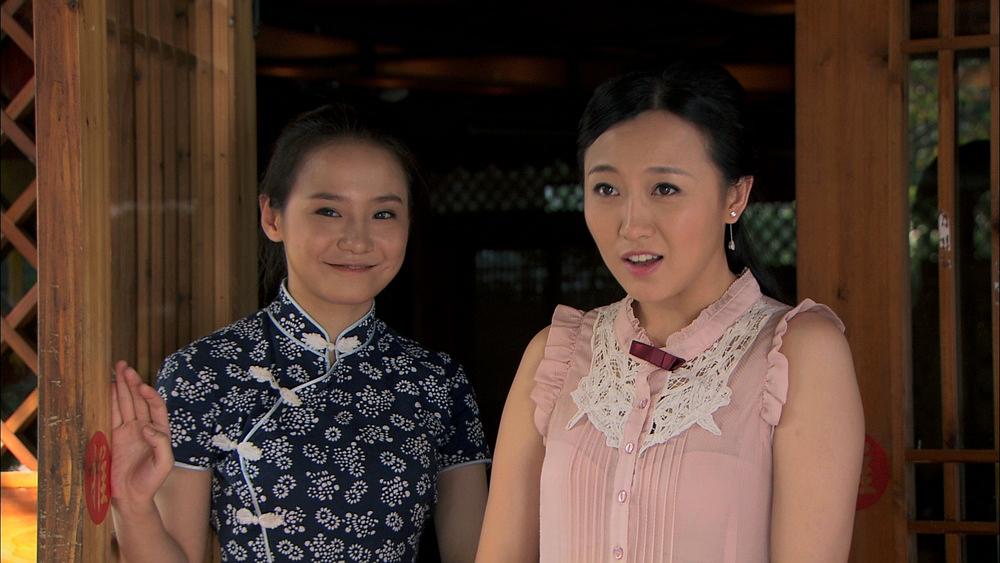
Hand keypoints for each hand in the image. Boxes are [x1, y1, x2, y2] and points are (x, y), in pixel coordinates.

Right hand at [110, 360, 173, 513]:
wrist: (131, 497)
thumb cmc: (151, 481)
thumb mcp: (164, 464)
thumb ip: (161, 444)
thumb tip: (148, 427)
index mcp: (159, 430)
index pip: (156, 407)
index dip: (150, 395)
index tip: (142, 386)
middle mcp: (144, 427)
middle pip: (138, 400)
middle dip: (132, 382)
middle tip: (124, 366)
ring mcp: (128, 431)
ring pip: (125, 404)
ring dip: (121, 387)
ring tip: (117, 370)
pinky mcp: (114, 437)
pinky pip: (112, 415)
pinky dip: (110, 402)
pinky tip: (109, 388)